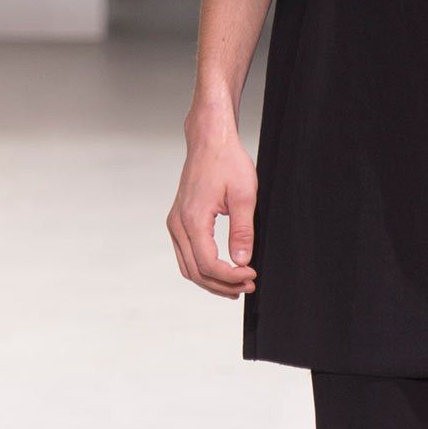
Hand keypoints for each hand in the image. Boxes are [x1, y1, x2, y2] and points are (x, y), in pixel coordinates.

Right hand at [167, 111, 257, 298]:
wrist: (210, 141)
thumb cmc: (227, 162)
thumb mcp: (243, 196)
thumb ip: (242, 231)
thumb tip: (242, 261)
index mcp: (193, 220)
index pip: (208, 264)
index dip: (231, 277)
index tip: (252, 275)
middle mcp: (178, 224)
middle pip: (195, 271)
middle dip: (222, 284)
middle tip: (248, 286)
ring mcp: (175, 223)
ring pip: (188, 267)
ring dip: (212, 281)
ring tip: (237, 286)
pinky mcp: (179, 221)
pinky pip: (186, 255)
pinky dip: (203, 268)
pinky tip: (223, 270)